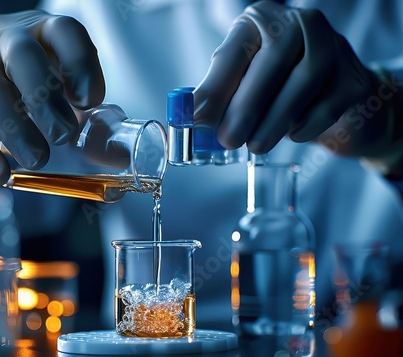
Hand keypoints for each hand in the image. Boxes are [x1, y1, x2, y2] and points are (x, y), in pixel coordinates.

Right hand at [0, 10, 104, 184]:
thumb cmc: (41, 86)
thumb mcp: (67, 89)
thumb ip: (92, 118)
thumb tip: (120, 160)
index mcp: (46, 33)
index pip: (65, 32)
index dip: (80, 65)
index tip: (90, 102)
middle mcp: (8, 39)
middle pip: (22, 55)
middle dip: (44, 98)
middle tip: (64, 135)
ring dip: (14, 128)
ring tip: (38, 160)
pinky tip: (0, 175)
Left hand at [194, 1, 400, 158]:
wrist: (334, 94)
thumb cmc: (278, 87)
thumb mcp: (245, 81)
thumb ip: (221, 94)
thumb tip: (192, 119)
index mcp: (262, 21)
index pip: (236, 52)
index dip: (216, 87)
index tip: (198, 119)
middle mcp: (300, 23)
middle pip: (272, 61)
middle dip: (246, 106)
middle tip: (228, 140)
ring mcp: (332, 46)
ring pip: (302, 83)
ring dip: (273, 121)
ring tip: (255, 146)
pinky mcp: (353, 78)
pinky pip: (326, 106)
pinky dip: (303, 127)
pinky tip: (291, 135)